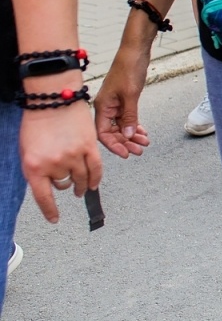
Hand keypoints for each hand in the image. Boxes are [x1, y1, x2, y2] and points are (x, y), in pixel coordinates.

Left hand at [20, 99, 101, 223]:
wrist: (52, 100)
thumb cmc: (36, 124)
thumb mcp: (27, 151)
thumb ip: (36, 170)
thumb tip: (47, 184)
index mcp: (34, 167)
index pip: (43, 197)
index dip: (50, 211)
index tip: (55, 219)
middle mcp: (54, 164)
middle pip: (63, 184)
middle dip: (63, 184)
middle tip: (65, 184)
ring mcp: (73, 156)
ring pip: (80, 178)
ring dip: (80, 184)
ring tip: (80, 188)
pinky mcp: (89, 147)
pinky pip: (96, 168)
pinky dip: (96, 178)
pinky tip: (93, 184)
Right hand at [94, 48, 152, 159]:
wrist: (135, 51)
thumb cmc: (129, 69)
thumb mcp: (130, 95)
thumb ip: (129, 116)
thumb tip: (128, 136)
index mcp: (102, 107)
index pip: (103, 133)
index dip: (114, 145)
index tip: (126, 153)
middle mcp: (105, 107)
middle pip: (112, 132)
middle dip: (125, 142)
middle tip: (140, 150)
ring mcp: (114, 104)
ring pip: (121, 126)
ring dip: (132, 135)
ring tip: (145, 143)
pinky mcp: (123, 100)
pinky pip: (126, 118)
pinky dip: (134, 125)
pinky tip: (143, 132)